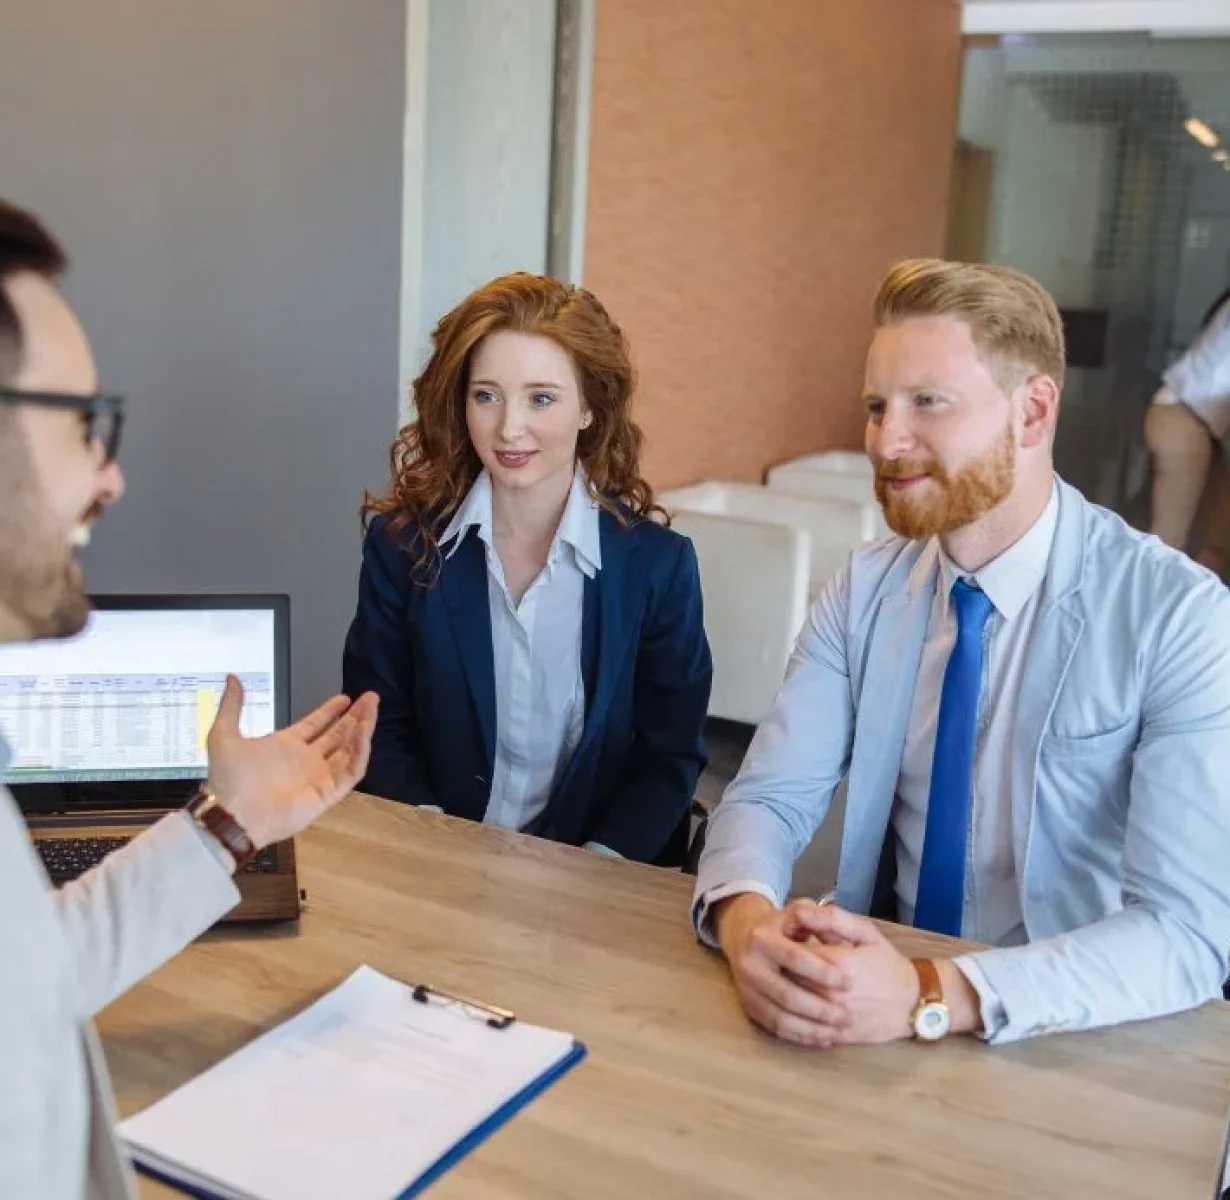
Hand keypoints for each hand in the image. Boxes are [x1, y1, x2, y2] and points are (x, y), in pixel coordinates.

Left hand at [205, 675, 378, 848]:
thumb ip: (232, 706)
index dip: (331, 711)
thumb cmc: (229, 779)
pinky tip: (363, 731)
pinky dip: (360, 750)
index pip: (316, 725)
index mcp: (286, 746)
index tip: (345, 697)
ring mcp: (319, 776)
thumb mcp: (223, 734)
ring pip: (349, 749)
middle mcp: (306, 760)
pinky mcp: (329, 792)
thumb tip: (232, 677)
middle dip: (355, 716)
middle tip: (371, 697)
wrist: (233, 814)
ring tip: (372, 709)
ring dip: (362, 729)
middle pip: (338, 734)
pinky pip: (351, 769)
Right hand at [714, 893, 852, 1045]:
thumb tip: (826, 923)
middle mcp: (749, 965)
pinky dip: (800, 1036)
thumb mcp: (796, 911)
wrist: (743, 937)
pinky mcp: (749, 1007)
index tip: (849, 981)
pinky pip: (776, 1028)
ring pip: (781, 1017)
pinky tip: (823, 1037)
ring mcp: (746, 990)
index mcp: (761, 938)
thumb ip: (815, 914)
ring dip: (812, 1028)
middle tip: (848, 1015)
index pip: (794, 958)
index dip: (822, 971)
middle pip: (787, 994)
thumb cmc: (781, 926)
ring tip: (839, 1031)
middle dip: (820, 1008)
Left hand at [791, 906, 982, 1044]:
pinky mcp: (837, 1037)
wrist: (913, 1002)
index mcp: (840, 963)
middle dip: (777, 968)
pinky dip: (789, 1020)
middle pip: (787, 979)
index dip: (782, 944)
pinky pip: (802, 1032)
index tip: (781, 938)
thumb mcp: (865, 932)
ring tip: (780, 981)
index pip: (793, 952)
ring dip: (780, 994)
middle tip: (775, 960)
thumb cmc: (887, 963)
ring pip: (790, 1007)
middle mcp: (834, 993)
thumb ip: (831, 919)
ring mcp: (835, 1018)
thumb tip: (798, 911)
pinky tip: (786, 1007)